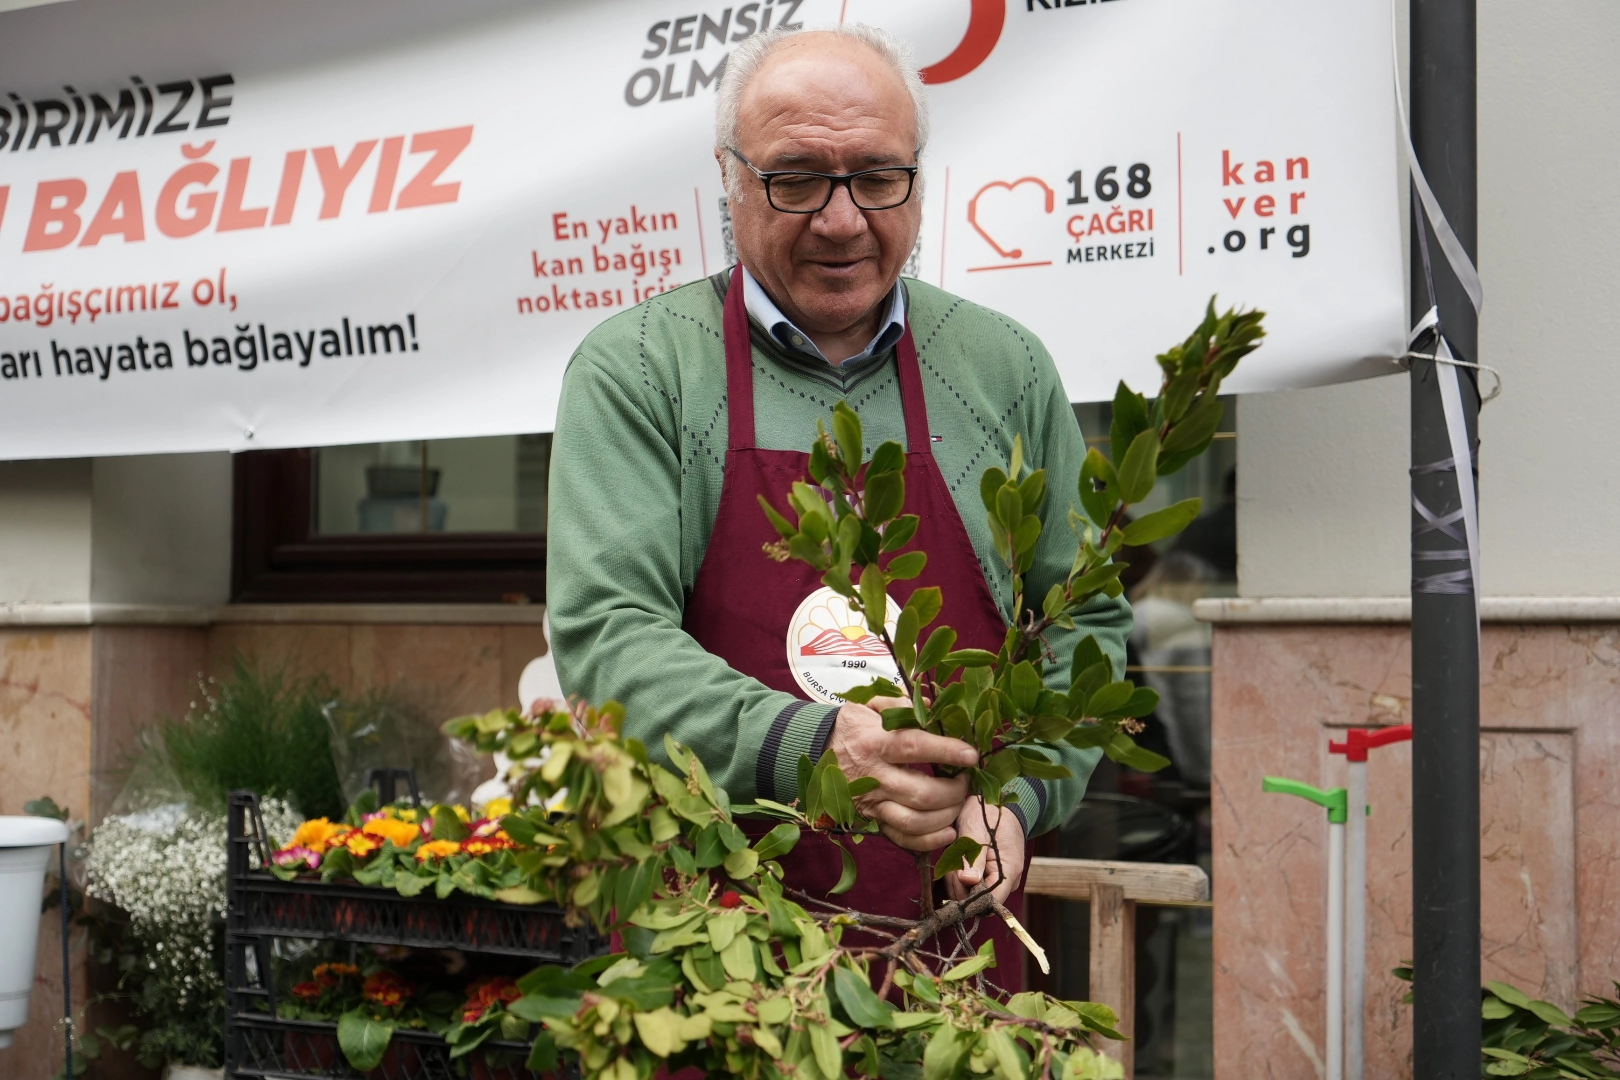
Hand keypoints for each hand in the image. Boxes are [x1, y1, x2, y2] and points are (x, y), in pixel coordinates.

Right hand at [829, 696, 978, 851]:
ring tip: (959, 802)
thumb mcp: (869, 706)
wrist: (816, 751)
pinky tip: (948, 830)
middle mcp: (873, 776)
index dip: (946, 751)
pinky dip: (928, 841)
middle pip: (921, 792)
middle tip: (966, 781)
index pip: (914, 746)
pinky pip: (902, 838)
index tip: (971, 755)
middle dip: (953, 790)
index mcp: (873, 742)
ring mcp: (872, 802)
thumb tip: (932, 706)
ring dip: (946, 815)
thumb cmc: (851, 727)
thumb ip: (900, 705)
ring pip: (914, 820)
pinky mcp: (872, 820)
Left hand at [944, 797, 1024, 905]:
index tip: (955, 878)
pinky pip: (971, 885)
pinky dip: (959, 875)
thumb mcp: (976, 830)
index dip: (970, 897)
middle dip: (959, 884)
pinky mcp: (989, 876)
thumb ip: (973, 857)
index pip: (990, 900)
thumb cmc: (988, 814)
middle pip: (977, 899)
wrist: (997, 803)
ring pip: (971, 893)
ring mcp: (997, 879)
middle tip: (953, 859)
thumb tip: (968, 881)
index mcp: (1008, 871)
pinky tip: (958, 858)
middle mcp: (1006, 881)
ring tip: (956, 855)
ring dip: (957, 879)